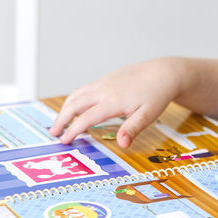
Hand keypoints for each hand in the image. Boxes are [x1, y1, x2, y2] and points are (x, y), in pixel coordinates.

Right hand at [49, 59, 180, 147]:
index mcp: (113, 101)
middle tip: (54, 133)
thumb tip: (122, 144)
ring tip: (60, 123)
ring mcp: (104, 83)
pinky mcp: (106, 79)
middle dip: (61, 119)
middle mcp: (104, 90)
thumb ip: (132, 129)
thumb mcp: (148, 115)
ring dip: (65, 108)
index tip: (64, 141)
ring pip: (77, 95)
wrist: (163, 72)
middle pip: (74, 104)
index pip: (86, 118)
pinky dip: (74, 99)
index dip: (73, 130)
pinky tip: (75, 107)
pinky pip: (84, 89)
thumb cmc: (157, 94)